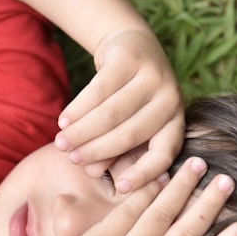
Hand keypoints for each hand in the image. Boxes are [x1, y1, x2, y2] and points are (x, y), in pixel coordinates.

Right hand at [54, 29, 183, 192]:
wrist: (131, 47)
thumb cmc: (130, 99)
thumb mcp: (130, 126)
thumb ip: (116, 152)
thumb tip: (92, 172)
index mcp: (175, 123)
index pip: (163, 154)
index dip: (143, 174)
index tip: (119, 188)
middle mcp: (170, 100)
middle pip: (129, 134)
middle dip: (97, 150)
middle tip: (72, 159)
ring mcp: (152, 76)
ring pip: (111, 113)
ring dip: (82, 131)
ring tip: (61, 142)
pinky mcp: (129, 58)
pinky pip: (98, 90)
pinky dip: (78, 108)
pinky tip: (64, 120)